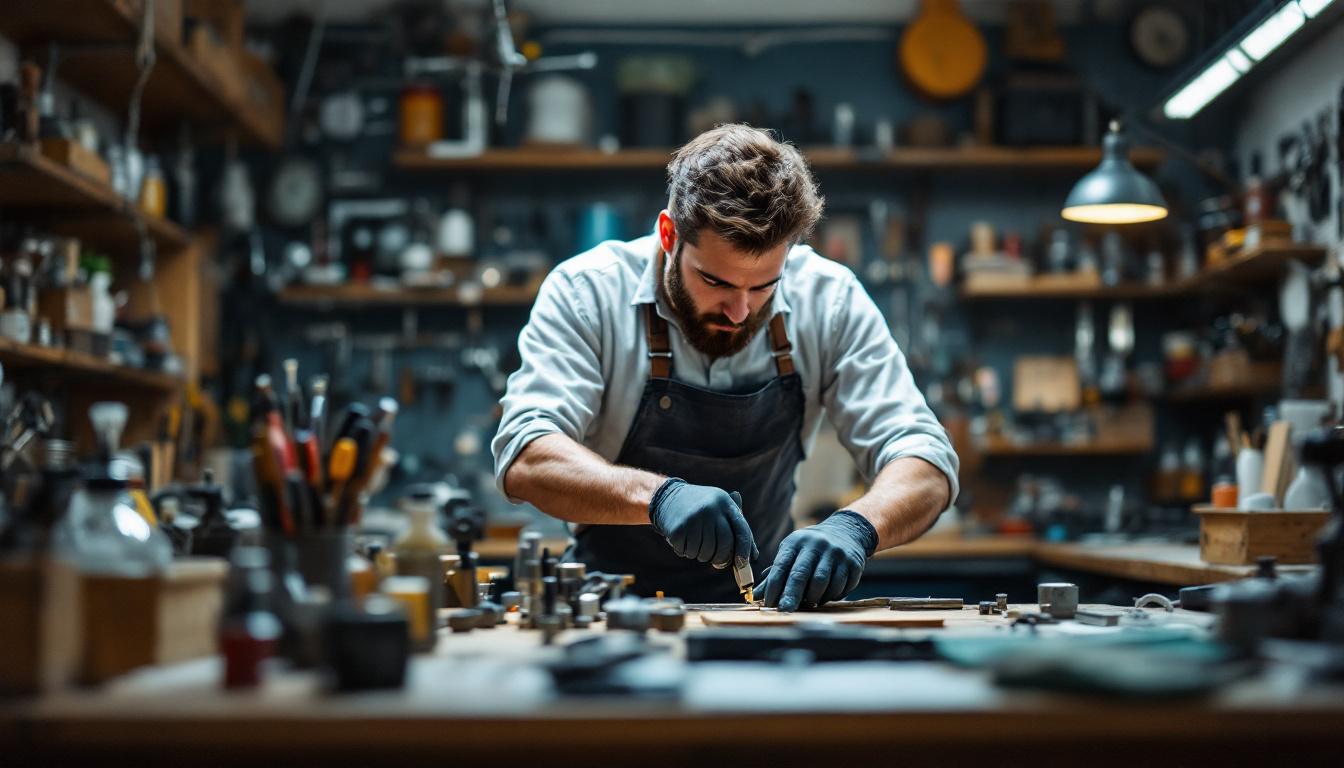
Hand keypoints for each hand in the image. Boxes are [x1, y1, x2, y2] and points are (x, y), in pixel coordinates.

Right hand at [649, 479, 757, 566]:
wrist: (668, 497)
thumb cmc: (701, 509)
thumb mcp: (720, 509)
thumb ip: (737, 529)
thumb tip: (753, 556)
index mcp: (725, 503)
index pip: (741, 530)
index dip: (745, 550)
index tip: (742, 564)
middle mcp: (711, 509)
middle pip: (724, 545)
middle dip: (721, 558)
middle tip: (716, 561)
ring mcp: (694, 518)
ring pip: (705, 552)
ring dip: (701, 555)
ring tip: (695, 543)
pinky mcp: (678, 528)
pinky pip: (688, 552)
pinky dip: (686, 552)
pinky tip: (684, 540)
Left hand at [757, 510, 876, 611]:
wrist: (847, 531)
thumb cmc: (810, 548)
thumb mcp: (792, 552)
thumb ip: (775, 574)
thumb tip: (755, 596)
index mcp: (797, 542)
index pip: (782, 566)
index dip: (774, 586)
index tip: (768, 603)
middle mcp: (817, 545)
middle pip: (802, 574)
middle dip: (791, 595)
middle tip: (785, 610)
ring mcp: (836, 553)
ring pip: (822, 583)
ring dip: (813, 598)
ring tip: (809, 602)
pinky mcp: (853, 563)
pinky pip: (840, 587)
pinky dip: (831, 596)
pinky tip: (826, 596)